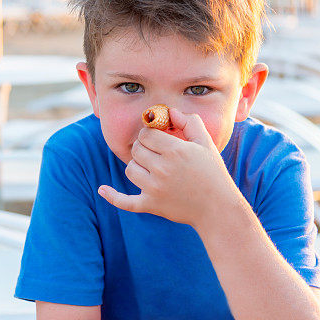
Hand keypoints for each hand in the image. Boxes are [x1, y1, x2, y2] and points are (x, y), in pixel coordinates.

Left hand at [98, 108, 239, 225]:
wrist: (217, 208)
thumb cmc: (212, 173)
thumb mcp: (205, 143)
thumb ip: (189, 122)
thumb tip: (170, 111)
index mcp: (175, 151)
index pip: (147, 134)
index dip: (151, 134)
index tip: (159, 138)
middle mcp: (162, 169)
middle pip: (137, 150)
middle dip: (144, 148)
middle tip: (156, 152)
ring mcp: (155, 189)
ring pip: (130, 169)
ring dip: (137, 166)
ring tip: (151, 168)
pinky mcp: (151, 205)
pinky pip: (126, 201)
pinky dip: (113, 196)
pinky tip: (102, 189)